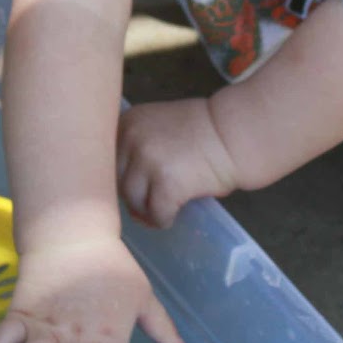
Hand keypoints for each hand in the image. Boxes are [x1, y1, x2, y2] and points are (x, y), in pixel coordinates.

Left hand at [117, 98, 241, 228]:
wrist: (235, 133)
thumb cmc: (204, 131)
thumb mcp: (159, 125)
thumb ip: (138, 144)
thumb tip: (122, 186)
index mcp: (127, 122)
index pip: (107, 161)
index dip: (120, 179)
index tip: (133, 189)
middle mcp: (132, 138)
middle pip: (116, 181)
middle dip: (132, 196)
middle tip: (146, 206)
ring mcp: (148, 160)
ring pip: (132, 200)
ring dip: (145, 212)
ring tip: (159, 213)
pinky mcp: (167, 183)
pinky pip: (156, 213)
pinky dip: (163, 220)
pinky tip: (172, 216)